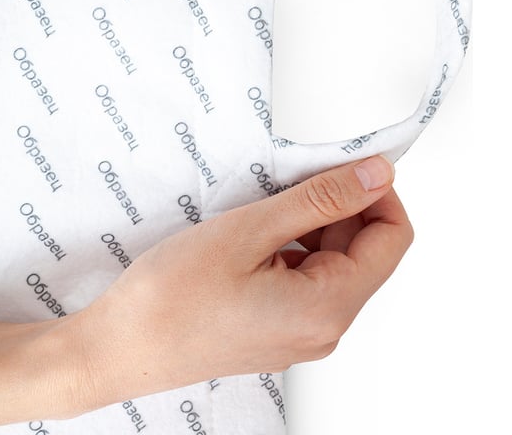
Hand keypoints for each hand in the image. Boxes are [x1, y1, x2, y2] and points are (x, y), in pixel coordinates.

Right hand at [74, 155, 411, 408]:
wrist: (119, 349)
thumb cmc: (170, 299)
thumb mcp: (251, 229)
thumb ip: (321, 199)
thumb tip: (373, 175)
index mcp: (327, 308)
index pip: (392, 238)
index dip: (375, 191)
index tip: (345, 163)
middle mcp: (324, 329)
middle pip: (364, 250)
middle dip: (337, 206)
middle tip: (289, 180)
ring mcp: (301, 334)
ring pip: (333, 263)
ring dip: (310, 225)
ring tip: (259, 211)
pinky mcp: (278, 332)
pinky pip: (305, 280)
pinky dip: (289, 248)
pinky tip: (251, 236)